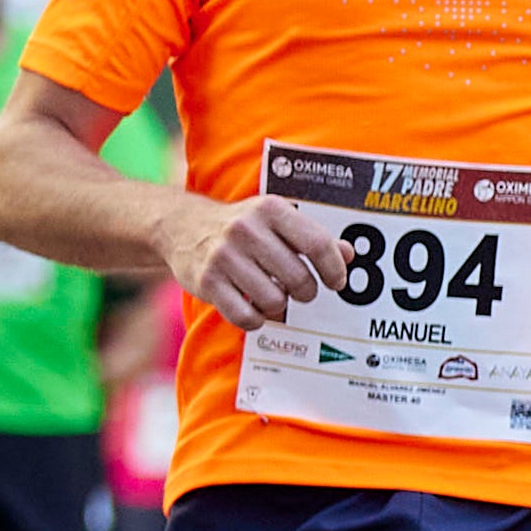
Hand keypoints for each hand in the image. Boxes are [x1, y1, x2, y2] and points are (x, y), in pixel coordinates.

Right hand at [161, 192, 350, 331]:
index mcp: (270, 210)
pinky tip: (254, 308)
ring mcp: (223, 256)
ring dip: (279, 306)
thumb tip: (348, 254)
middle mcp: (245, 229)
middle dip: (306, 291)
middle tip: (301, 290)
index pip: (317, 244)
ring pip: (274, 301)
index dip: (334, 268)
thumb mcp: (275, 220)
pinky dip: (256, 320)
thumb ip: (312, 236)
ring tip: (271, 295)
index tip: (336, 281)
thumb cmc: (241, 227)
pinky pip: (246, 317)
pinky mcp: (206, 282)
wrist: (181, 226)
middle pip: (299, 278)